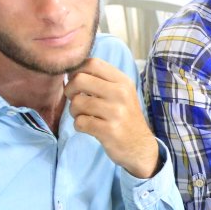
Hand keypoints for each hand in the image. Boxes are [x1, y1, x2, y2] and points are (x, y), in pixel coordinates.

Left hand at [64, 58, 159, 177]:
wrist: (140, 147)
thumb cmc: (125, 117)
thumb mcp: (122, 93)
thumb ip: (102, 80)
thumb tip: (72, 72)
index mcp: (123, 81)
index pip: (92, 63)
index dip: (77, 70)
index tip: (76, 81)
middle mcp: (121, 93)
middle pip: (80, 80)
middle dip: (70, 90)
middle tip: (75, 99)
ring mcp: (116, 112)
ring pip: (77, 103)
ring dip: (74, 111)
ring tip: (83, 115)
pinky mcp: (109, 130)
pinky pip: (80, 122)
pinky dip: (79, 125)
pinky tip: (87, 127)